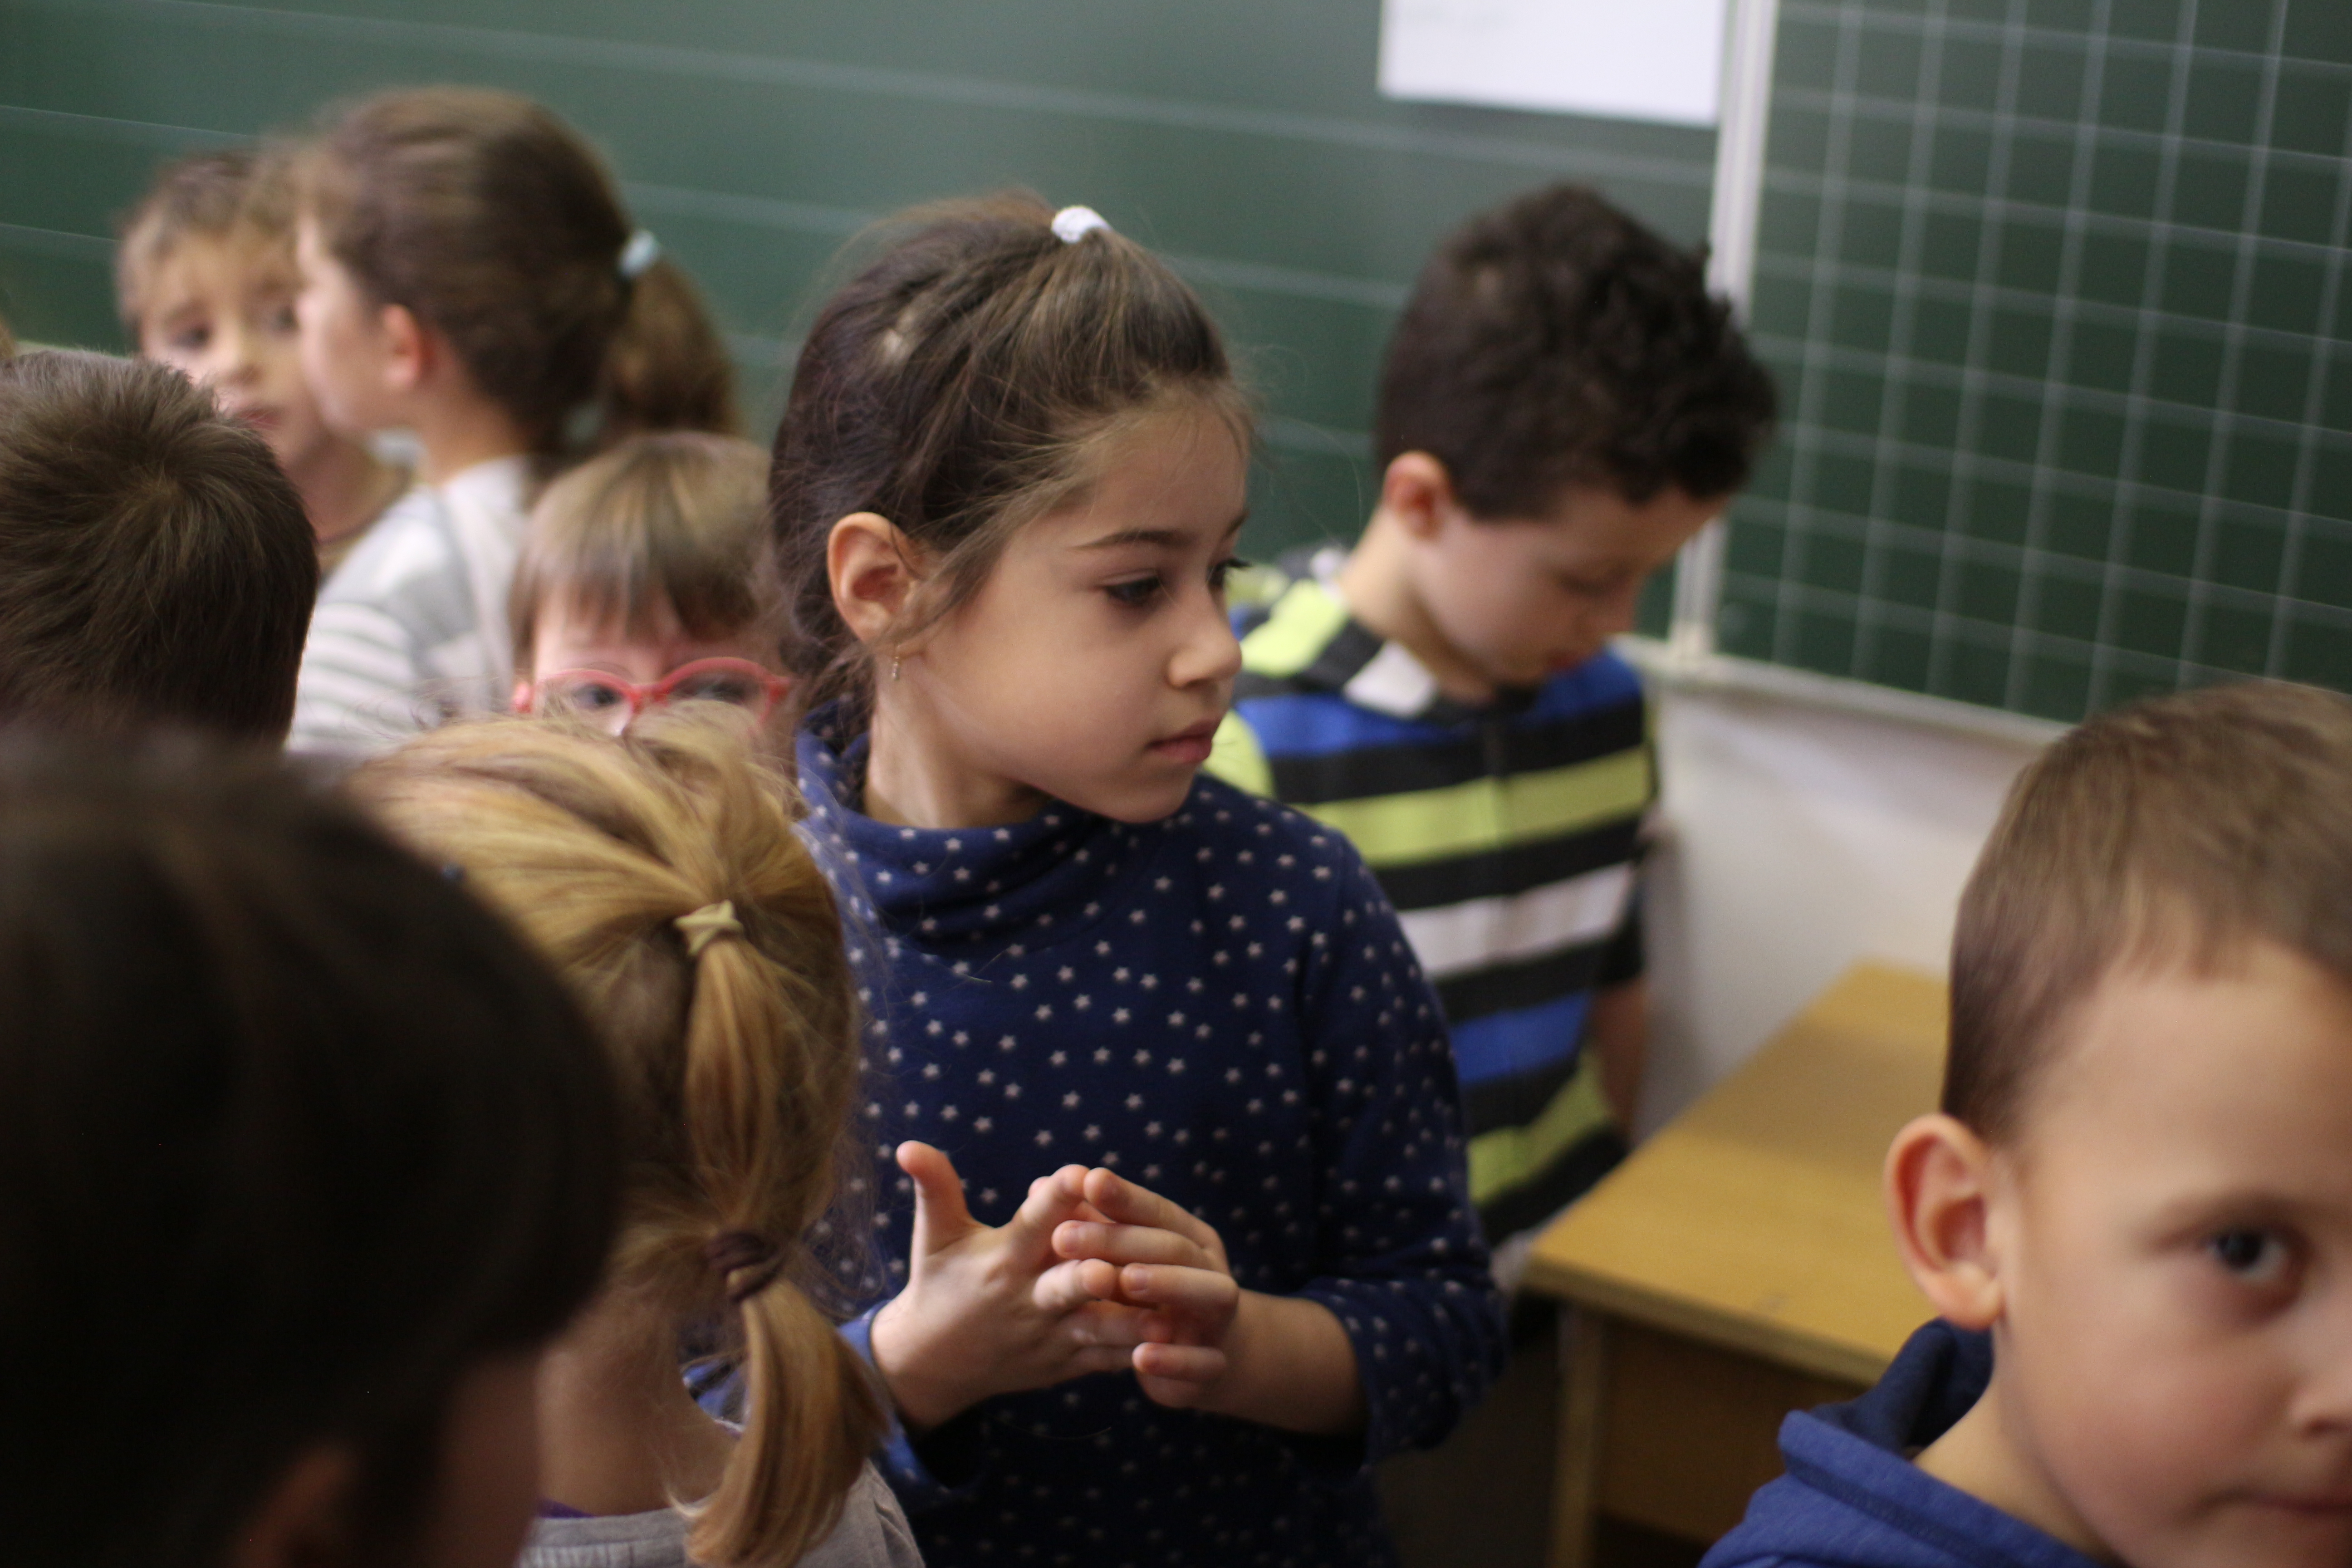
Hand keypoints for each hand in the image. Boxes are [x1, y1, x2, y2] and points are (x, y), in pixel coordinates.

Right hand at [868, 1142, 1146, 1431]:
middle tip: (1112, 1266)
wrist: (932, 1363)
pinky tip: (1171, 1340)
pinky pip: (1104, 1359)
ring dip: (1127, 1321)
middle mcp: (1027, 1298)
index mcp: (1002, 1259)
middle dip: (1088, 1275)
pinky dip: (1134, 1352)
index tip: (1079, 1173)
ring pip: (1093, 1329)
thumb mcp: (934, 1236)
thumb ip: (935, 1187)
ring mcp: (1048, 1336)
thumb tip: (908, 1144)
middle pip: (1065, 1284)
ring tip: (1163, 1313)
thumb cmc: (938, 1283)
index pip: (1031, 1223)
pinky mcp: (1064, 1364)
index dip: (1054, 1198)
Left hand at [1053, 1168, 1240, 1406]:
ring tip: (1125, 1280)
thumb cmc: (1149, 1292)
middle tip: (1064, 1236)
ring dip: (1168, 1283)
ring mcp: (1217, 1315)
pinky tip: (1140, 1358)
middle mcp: (1208, 1268)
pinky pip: (1204, 1362)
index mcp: (1188, 1235)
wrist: (1199, 1355)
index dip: (1124, 1197)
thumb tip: (1037, 1187)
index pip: (1156, 1211)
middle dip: (1121, 1240)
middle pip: (1173, 1247)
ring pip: (1209, 1291)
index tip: (1087, 1180)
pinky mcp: (1215, 1362)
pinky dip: (1175, 1359)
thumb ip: (1090, 1225)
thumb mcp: (1123, 1258)